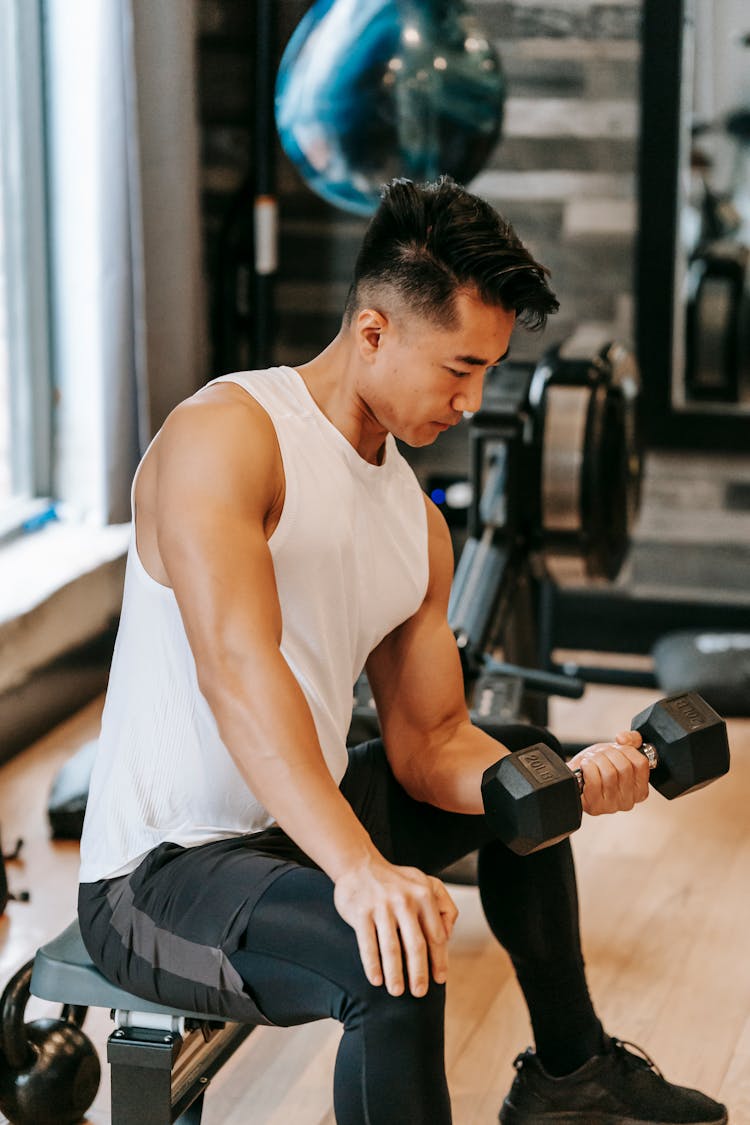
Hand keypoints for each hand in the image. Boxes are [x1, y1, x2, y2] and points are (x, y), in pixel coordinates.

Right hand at [333, 857, 457, 997]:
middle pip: (416, 944)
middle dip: (419, 972)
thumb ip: (443, 905)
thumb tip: (448, 935)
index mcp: (424, 894)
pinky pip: (368, 944)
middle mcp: (404, 900)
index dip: (439, 960)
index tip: (439, 980)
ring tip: (397, 992)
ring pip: (391, 947)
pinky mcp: (361, 912)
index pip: (436, 934)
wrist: (359, 864)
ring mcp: (381, 906)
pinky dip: (372, 964)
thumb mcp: (425, 883)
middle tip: (420, 993)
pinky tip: (376, 979)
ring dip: (395, 974)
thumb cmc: (396, 881)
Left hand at [567, 730, 650, 815]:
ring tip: (591, 761)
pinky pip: (594, 781)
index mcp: (639, 789)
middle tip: (600, 755)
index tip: (617, 749)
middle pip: (624, 767)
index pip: (641, 763)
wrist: (576, 777)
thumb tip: (624, 739)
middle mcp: (628, 801)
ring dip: (596, 760)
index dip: (626, 749)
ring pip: (609, 773)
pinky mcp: (595, 807)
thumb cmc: (598, 767)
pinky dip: (587, 768)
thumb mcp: (617, 749)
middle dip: (608, 754)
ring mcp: (612, 806)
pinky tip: (585, 768)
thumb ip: (631, 739)